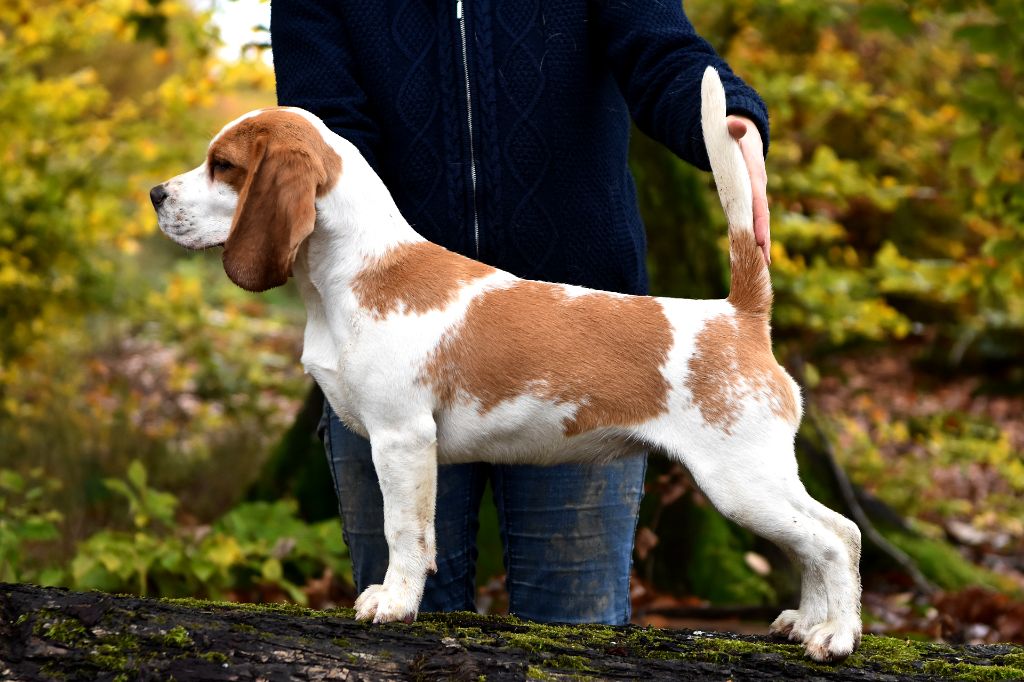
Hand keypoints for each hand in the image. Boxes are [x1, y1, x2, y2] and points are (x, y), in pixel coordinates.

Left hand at [726, 116, 769, 266]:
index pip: (758, 202)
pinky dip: (752, 239)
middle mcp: (758, 189)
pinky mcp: (747, 201)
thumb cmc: (735, 131)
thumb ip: (734, 127)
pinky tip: (752, 258)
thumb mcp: (733, 127)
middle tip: (764, 264)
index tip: (760, 240)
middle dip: (764, 241)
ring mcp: (754, 197)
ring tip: (761, 269)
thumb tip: (735, 126)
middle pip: (762, 219)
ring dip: (760, 245)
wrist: (743, 133)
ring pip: (759, 224)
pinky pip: (750, 222)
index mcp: (755, 176)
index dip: (759, 221)